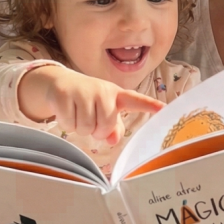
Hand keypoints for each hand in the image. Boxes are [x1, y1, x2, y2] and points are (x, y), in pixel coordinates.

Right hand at [21, 66, 162, 144]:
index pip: (135, 100)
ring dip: (81, 128)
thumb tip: (111, 140)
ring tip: (79, 114)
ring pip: (86, 127)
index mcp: (116, 95)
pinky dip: (67, 124)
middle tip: (92, 122)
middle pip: (106, 124)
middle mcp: (102, 90)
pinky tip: (67, 112)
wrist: (60, 83)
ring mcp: (83, 91)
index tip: (163, 109)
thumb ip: (114, 128)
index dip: (149, 105)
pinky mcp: (64, 94)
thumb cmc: (88, 101)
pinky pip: (69, 124)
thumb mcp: (103, 112)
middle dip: (97, 130)